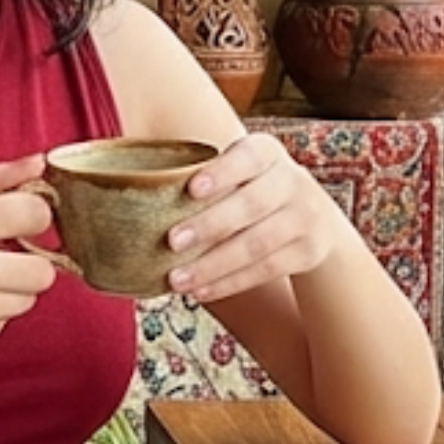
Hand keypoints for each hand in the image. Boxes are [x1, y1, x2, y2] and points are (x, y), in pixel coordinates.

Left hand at [160, 136, 336, 305]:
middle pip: (252, 204)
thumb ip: (202, 179)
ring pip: (258, 244)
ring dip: (214, 264)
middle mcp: (292, 180)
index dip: (222, 172)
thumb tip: (129, 193)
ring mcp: (306, 216)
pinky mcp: (310, 251)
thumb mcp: (239, 173)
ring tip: (177, 279)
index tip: (191, 189)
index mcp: (267, 152)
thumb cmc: (250, 191)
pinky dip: (230, 283)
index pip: (248, 156)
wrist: (314, 219)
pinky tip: (201, 291)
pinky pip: (267, 270)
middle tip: (171, 242)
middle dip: (210, 225)